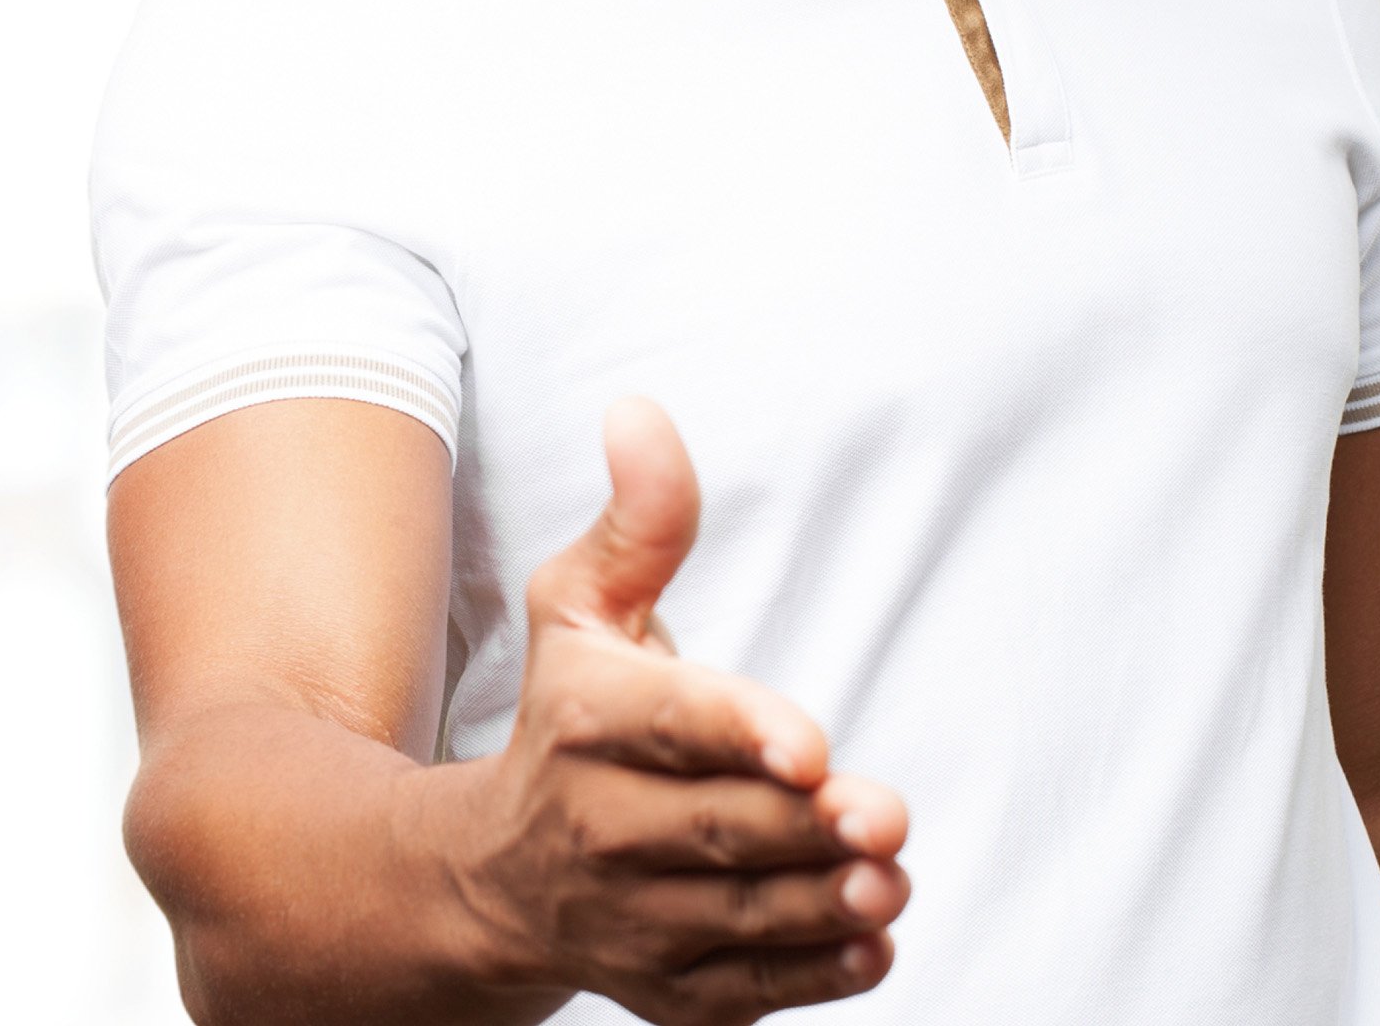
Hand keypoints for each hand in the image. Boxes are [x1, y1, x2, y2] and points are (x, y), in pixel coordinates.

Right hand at [456, 398, 909, 1022]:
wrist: (490, 875)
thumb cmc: (563, 712)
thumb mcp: (582, 602)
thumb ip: (642, 518)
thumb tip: (642, 411)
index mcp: (584, 718)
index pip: (671, 724)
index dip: (740, 732)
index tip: (810, 746)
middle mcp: (596, 826)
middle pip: (716, 828)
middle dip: (804, 828)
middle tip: (885, 816)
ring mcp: (628, 920)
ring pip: (736, 918)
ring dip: (818, 907)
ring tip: (889, 880)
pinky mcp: (661, 990)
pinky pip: (740, 995)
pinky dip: (807, 981)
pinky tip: (869, 947)